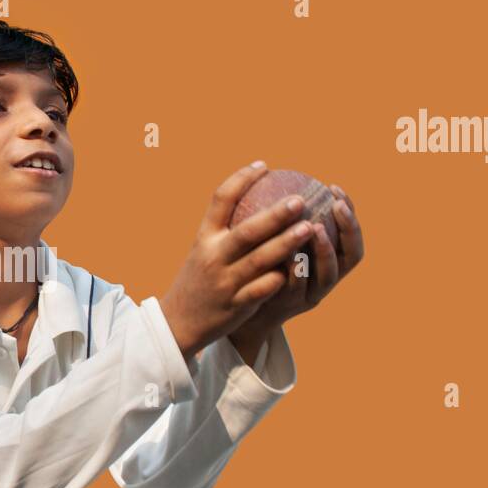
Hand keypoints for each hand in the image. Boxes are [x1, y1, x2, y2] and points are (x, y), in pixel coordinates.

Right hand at [159, 162, 318, 360]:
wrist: (177, 322)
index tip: (264, 165)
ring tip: (309, 228)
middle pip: (247, 231)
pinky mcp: (235, 306)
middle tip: (300, 199)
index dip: (242, 179)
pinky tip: (299, 268)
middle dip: (275, 215)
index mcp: (204, 238)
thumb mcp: (203, 249)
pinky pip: (261, 291)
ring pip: (259, 261)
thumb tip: (254, 194)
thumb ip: (225, 227)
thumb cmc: (198, 279)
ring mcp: (224, 282)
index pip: (221, 201)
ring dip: (286, 244)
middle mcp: (213, 257)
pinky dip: (278, 279)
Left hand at [229, 182, 364, 344]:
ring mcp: (310, 295)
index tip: (334, 188)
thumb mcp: (276, 241)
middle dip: (348, 228)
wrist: (242, 307)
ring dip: (324, 249)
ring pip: (328, 274)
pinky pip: (296, 288)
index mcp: (329, 260)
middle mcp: (327, 278)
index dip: (349, 213)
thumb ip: (281, 219)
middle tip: (336, 204)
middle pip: (351, 254)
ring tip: (316, 227)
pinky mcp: (291, 308)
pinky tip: (289, 254)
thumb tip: (272, 174)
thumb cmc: (261, 267)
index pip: (350, 234)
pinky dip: (296, 270)